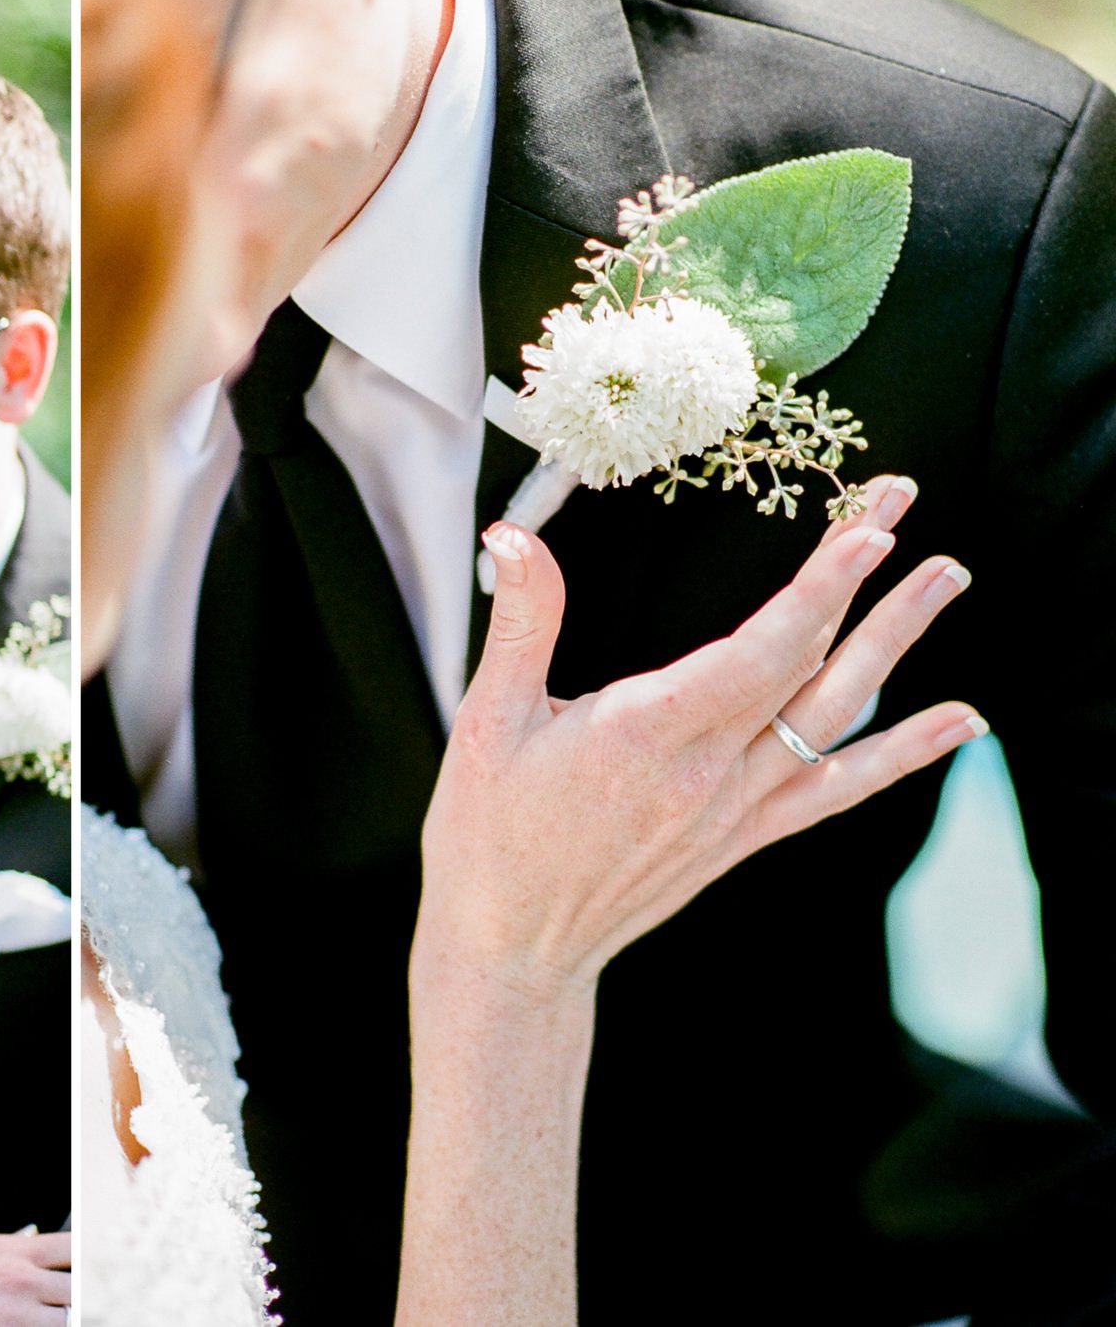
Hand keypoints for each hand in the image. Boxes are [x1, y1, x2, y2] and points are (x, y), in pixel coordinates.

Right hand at [420, 474, 980, 1001]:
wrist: (516, 949)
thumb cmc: (491, 836)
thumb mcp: (488, 723)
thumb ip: (521, 625)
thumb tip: (512, 536)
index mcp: (645, 736)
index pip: (758, 653)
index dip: (820, 590)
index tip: (867, 531)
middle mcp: (708, 772)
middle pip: (810, 664)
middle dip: (865, 581)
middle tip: (899, 498)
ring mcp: (736, 807)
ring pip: (836, 716)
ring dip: (896, 642)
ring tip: (948, 576)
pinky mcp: (744, 835)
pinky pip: (837, 788)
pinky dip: (904, 753)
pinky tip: (960, 721)